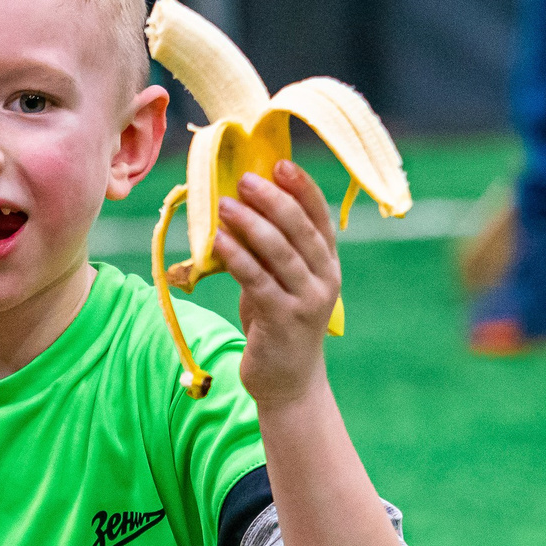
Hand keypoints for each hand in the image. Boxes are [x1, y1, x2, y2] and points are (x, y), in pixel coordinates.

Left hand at [212, 160, 342, 406]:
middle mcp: (325, 278)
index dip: (302, 187)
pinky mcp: (283, 319)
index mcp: (328, 263)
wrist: (287, 382)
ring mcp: (307, 300)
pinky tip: (217, 240)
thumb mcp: (280, 281)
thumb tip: (237, 204)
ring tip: (223, 203)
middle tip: (244, 178)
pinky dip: (237, 256)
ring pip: (279, 251)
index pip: (320, 216)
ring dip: (250, 223)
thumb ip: (269, 249)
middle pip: (300, 228)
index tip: (280, 162)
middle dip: (272, 199)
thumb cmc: (277, 322)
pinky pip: (257, 280)